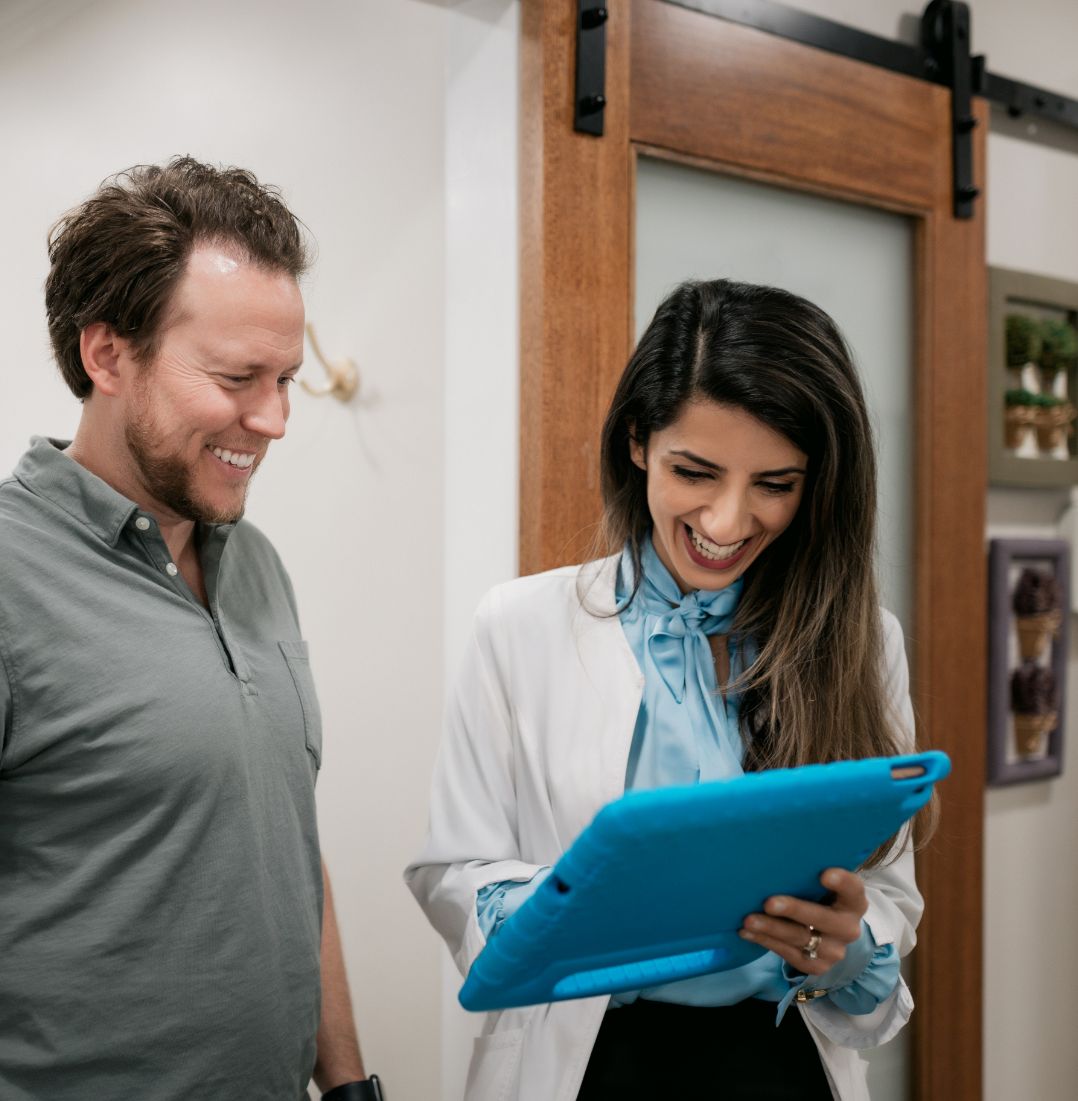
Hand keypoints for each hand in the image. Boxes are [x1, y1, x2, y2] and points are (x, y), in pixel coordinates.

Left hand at [738, 868, 866, 976]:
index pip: (853, 889)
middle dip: (794, 909)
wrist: (826, 936)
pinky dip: (765, 941)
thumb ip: (808, 875)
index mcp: (853, 902)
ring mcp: (834, 950)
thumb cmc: (816, 897)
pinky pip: (788, 954)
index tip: (824, 874)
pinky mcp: (817, 966)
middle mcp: (849, 928)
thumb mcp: (819, 886)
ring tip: (749, 920)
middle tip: (769, 903)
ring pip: (800, 938)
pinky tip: (746, 932)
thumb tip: (774, 855)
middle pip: (822, 918)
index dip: (841, 882)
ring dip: (771, 928)